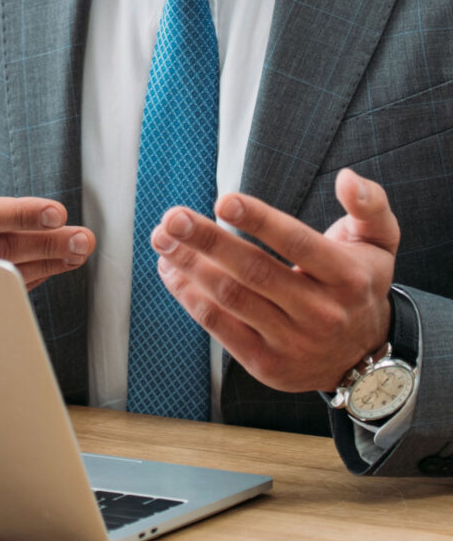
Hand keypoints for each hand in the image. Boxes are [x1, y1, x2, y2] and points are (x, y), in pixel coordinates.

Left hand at [151, 169, 398, 392]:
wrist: (361, 358)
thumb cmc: (358, 286)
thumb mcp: (379, 243)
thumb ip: (370, 205)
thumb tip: (347, 178)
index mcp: (346, 276)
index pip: (296, 243)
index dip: (259, 220)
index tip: (223, 200)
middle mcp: (320, 311)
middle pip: (253, 271)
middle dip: (206, 241)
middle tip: (172, 218)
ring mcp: (291, 341)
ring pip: (230, 299)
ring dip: (189, 267)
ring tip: (162, 240)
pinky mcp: (265, 363)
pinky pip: (218, 327)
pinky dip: (189, 298)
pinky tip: (172, 273)